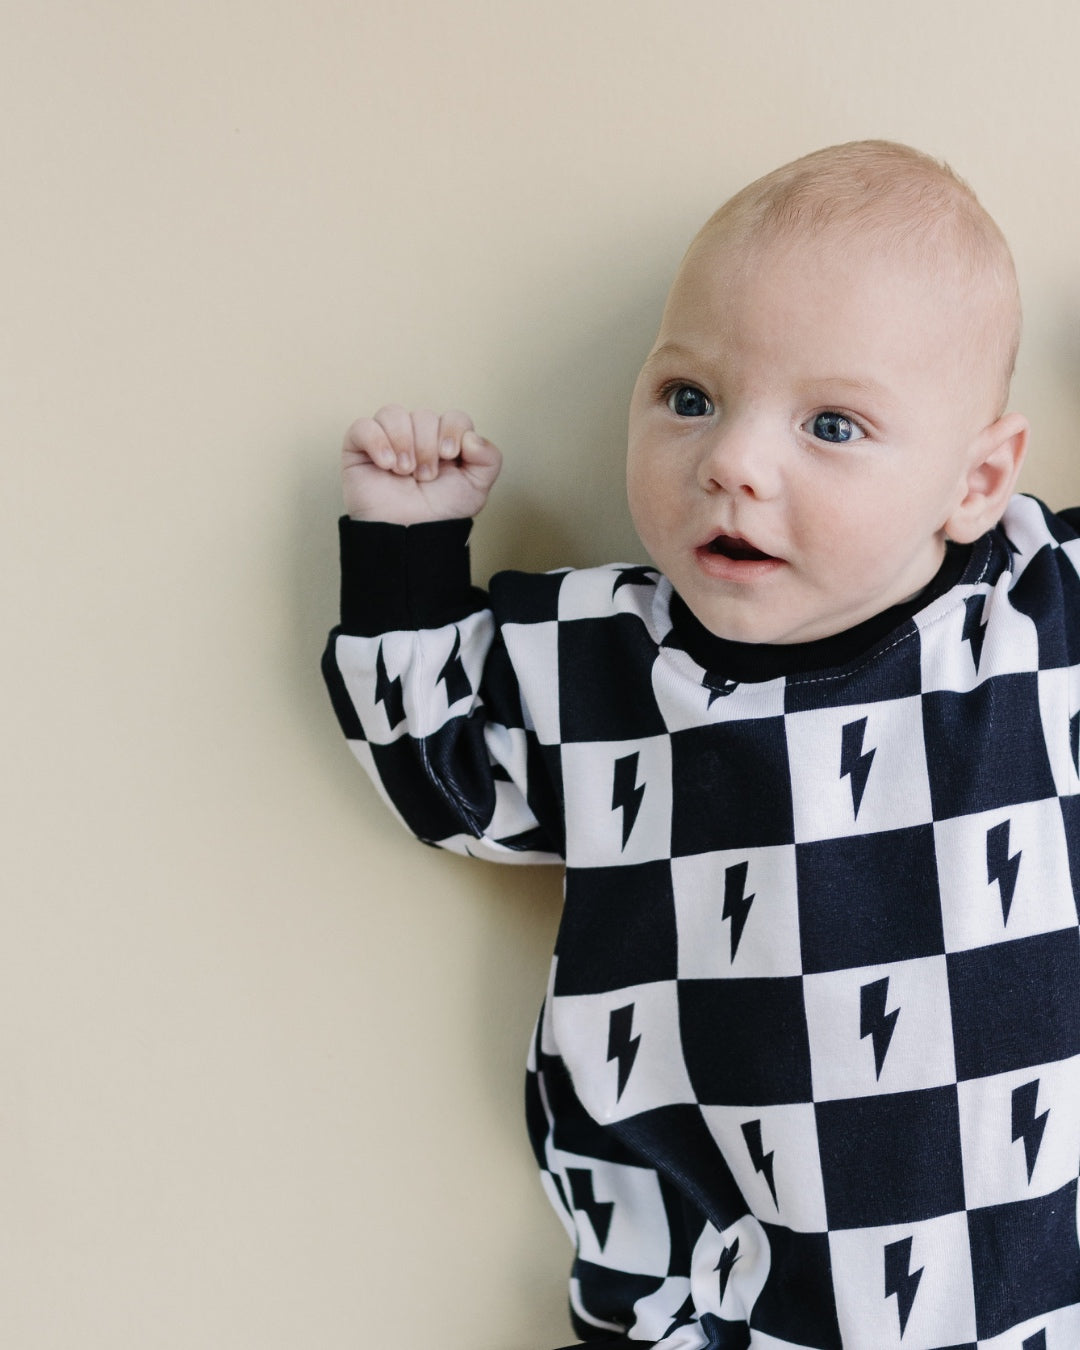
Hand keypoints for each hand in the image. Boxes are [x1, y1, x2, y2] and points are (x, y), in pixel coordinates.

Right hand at [342, 405, 502, 523]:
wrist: (409, 535)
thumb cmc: (438, 513)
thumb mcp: (475, 488)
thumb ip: (489, 458)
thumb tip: (470, 436)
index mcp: (443, 441)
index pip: (453, 417)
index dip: (452, 430)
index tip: (448, 456)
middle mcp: (416, 436)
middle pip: (424, 415)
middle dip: (427, 447)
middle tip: (424, 476)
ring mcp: (386, 440)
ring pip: (393, 413)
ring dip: (404, 443)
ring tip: (404, 472)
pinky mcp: (359, 448)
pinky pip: (364, 426)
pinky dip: (377, 441)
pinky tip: (386, 464)